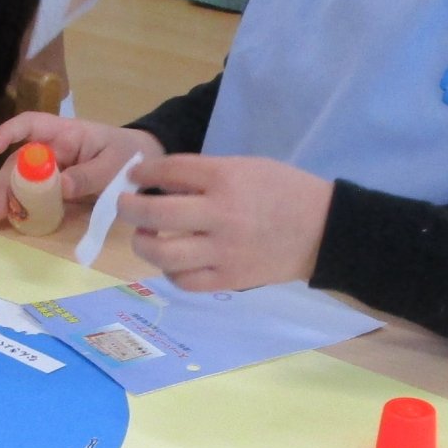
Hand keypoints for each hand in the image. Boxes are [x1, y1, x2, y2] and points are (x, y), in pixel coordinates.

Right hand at [0, 112, 161, 227]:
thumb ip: (89, 175)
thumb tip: (60, 187)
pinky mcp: (52, 186)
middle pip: (18, 161)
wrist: (143, 163)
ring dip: (0, 196)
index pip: (32, 124)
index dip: (9, 133)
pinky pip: (29, 193)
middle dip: (2, 183)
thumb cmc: (127, 155)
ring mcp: (49, 168)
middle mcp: (51, 148)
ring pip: (18, 179)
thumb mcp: (114, 164)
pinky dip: (13, 205)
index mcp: (66, 134)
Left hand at [116, 154, 332, 290]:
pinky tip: (171, 261)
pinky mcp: (230, 279)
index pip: (168, 171)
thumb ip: (204, 174)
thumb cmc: (283, 191)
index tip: (134, 177)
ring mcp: (223, 251)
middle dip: (128, 208)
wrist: (323, 230)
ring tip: (143, 237)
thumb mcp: (245, 167)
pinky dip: (170, 271)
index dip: (143, 174)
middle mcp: (220, 215)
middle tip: (124, 206)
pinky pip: (185, 280)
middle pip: (156, 214)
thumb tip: (159, 182)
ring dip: (143, 244)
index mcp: (225, 179)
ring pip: (164, 254)